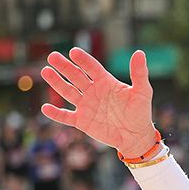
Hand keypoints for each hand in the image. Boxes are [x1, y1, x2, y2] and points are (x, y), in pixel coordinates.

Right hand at [40, 49, 155, 156]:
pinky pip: (66, 116)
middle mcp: (93, 91)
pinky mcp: (82, 121)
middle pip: (76, 76)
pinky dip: (56, 114)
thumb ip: (139, 73)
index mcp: (105, 82)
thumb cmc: (141, 113)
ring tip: (46, 71)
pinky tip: (45, 107)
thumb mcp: (142, 92)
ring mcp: (86, 106)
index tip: (74, 52)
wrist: (136, 137)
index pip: (92, 67)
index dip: (83, 60)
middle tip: (53, 56)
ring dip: (57, 82)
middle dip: (64, 66)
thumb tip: (139, 53)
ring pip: (68, 92)